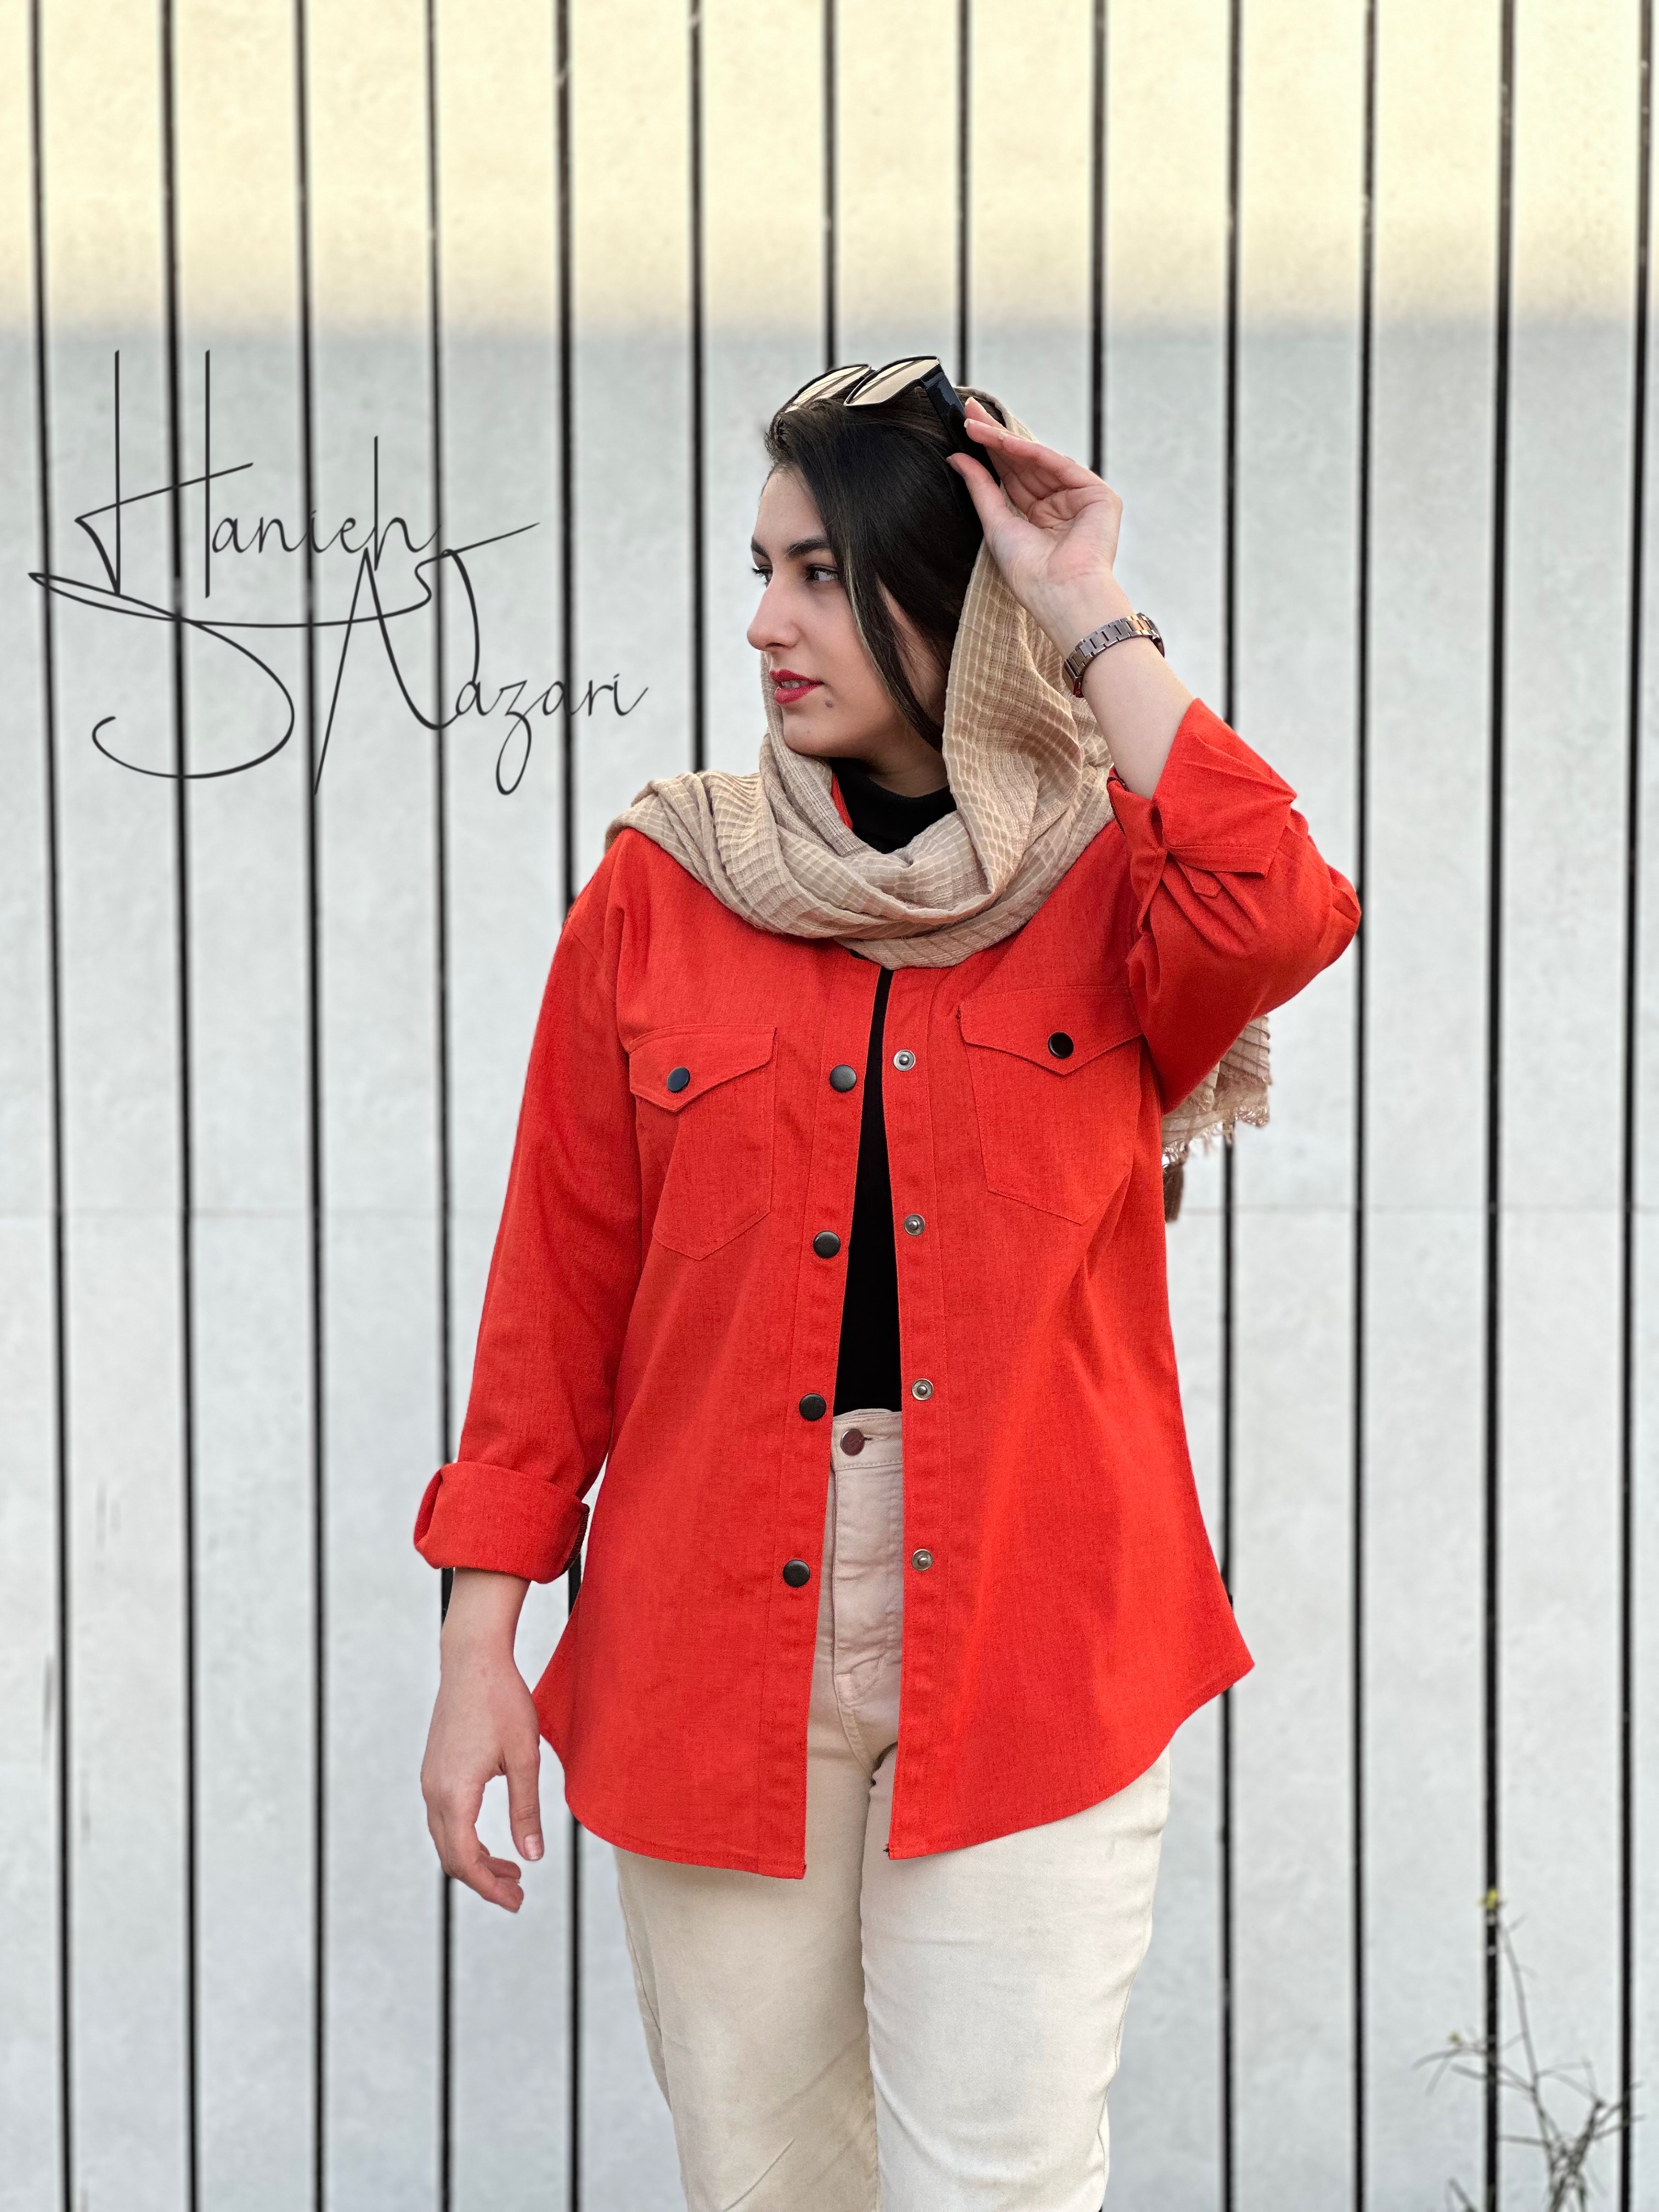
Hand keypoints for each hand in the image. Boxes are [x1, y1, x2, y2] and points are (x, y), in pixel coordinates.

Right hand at [421, 1570, 541, 1910]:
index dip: (490, 1887)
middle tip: (517, 1893)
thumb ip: (526, 1809)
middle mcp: (434, 1791)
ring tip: (510, 1869)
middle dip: (483, 1880)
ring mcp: (430, 1780)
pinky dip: (465, 1837)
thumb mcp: (524, 1757)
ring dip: (474, 1859)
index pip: (465, 1860)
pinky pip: (444, 1818)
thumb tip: (533, 1854)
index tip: (517, 1901)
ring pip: (445, 1838)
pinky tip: (491, 1837)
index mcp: (455, 1793)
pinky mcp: (434, 1769)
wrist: (472, 1659)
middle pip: (451, 1856)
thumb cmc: (502, 1701)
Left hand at [947, 399, 1129, 652]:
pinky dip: (1031, 451)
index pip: (1010, 475)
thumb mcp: (996, 523)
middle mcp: (1059, 504)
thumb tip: (957, 458)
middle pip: (1022, 462)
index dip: (988, 451)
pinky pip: (1059, 465)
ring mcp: (1079, 497)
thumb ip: (980, 488)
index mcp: (1037, 517)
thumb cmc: (1030, 574)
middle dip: (995, 437)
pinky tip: (1005, 441)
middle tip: (968, 412)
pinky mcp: (1098, 495)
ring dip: (1006, 440)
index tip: (965, 427)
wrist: (1061, 595)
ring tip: (976, 425)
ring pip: (1038, 460)